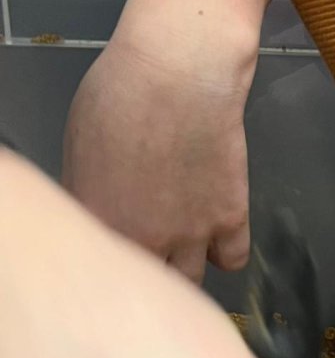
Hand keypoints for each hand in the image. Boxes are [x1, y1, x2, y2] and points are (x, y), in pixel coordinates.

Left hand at [63, 0, 260, 283]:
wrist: (179, 73)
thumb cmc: (123, 92)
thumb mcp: (80, 144)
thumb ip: (89, 191)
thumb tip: (97, 209)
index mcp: (97, 220)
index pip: (98, 262)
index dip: (106, 253)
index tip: (112, 244)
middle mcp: (143, 239)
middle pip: (145, 283)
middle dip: (145, 268)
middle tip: (146, 247)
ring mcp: (189, 235)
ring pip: (187, 283)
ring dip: (182, 268)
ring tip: (179, 244)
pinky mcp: (229, 221)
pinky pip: (231, 260)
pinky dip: (224, 252)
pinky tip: (216, 233)